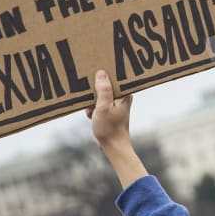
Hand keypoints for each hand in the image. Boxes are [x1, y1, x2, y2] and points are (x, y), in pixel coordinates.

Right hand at [85, 70, 146, 187]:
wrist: (113, 147)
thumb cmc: (110, 128)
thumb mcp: (103, 107)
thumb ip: (103, 90)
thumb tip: (101, 73)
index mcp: (125, 94)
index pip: (116, 76)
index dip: (106, 72)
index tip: (96, 68)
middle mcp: (122, 97)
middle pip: (106, 84)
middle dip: (95, 89)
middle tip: (89, 91)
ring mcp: (116, 104)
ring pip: (100, 95)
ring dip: (92, 101)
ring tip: (91, 110)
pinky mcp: (110, 111)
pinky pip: (98, 103)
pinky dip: (93, 108)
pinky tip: (91, 115)